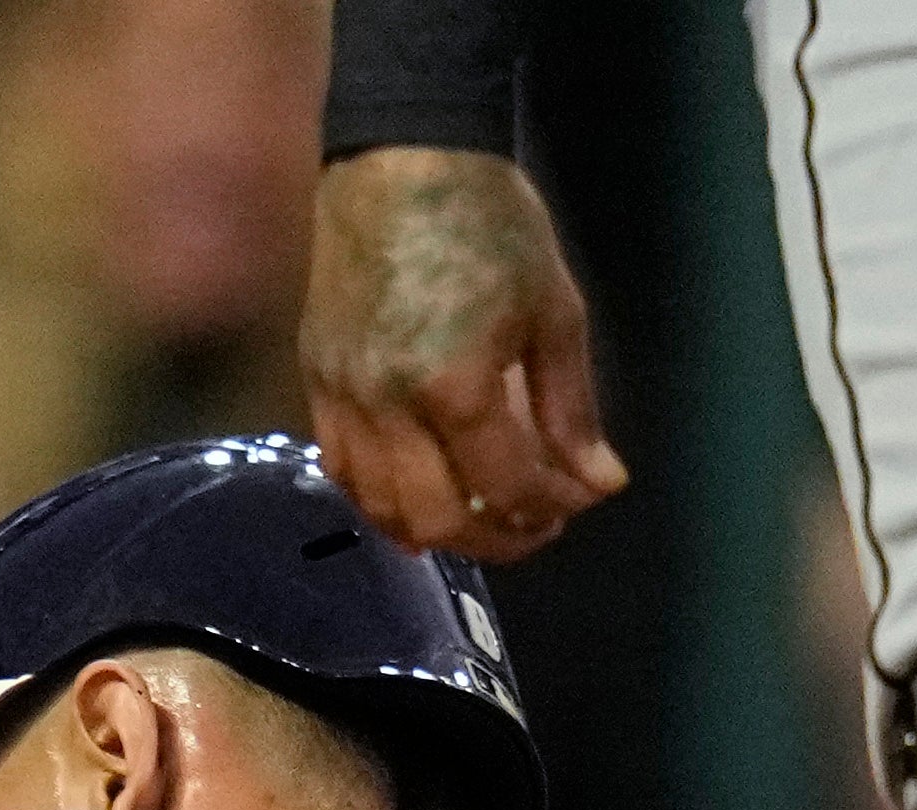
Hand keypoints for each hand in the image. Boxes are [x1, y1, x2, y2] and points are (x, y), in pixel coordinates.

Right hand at [301, 149, 627, 565]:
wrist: (399, 163)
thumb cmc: (489, 224)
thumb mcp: (553, 311)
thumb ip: (570, 409)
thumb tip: (600, 482)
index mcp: (455, 385)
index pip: (504, 488)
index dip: (548, 510)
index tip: (577, 500)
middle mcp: (389, 408)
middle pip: (436, 520)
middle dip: (494, 539)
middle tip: (530, 523)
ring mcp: (344, 400)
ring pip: (379, 508)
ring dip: (433, 529)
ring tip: (476, 515)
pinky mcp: (317, 386)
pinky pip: (342, 470)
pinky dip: (382, 498)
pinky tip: (417, 489)